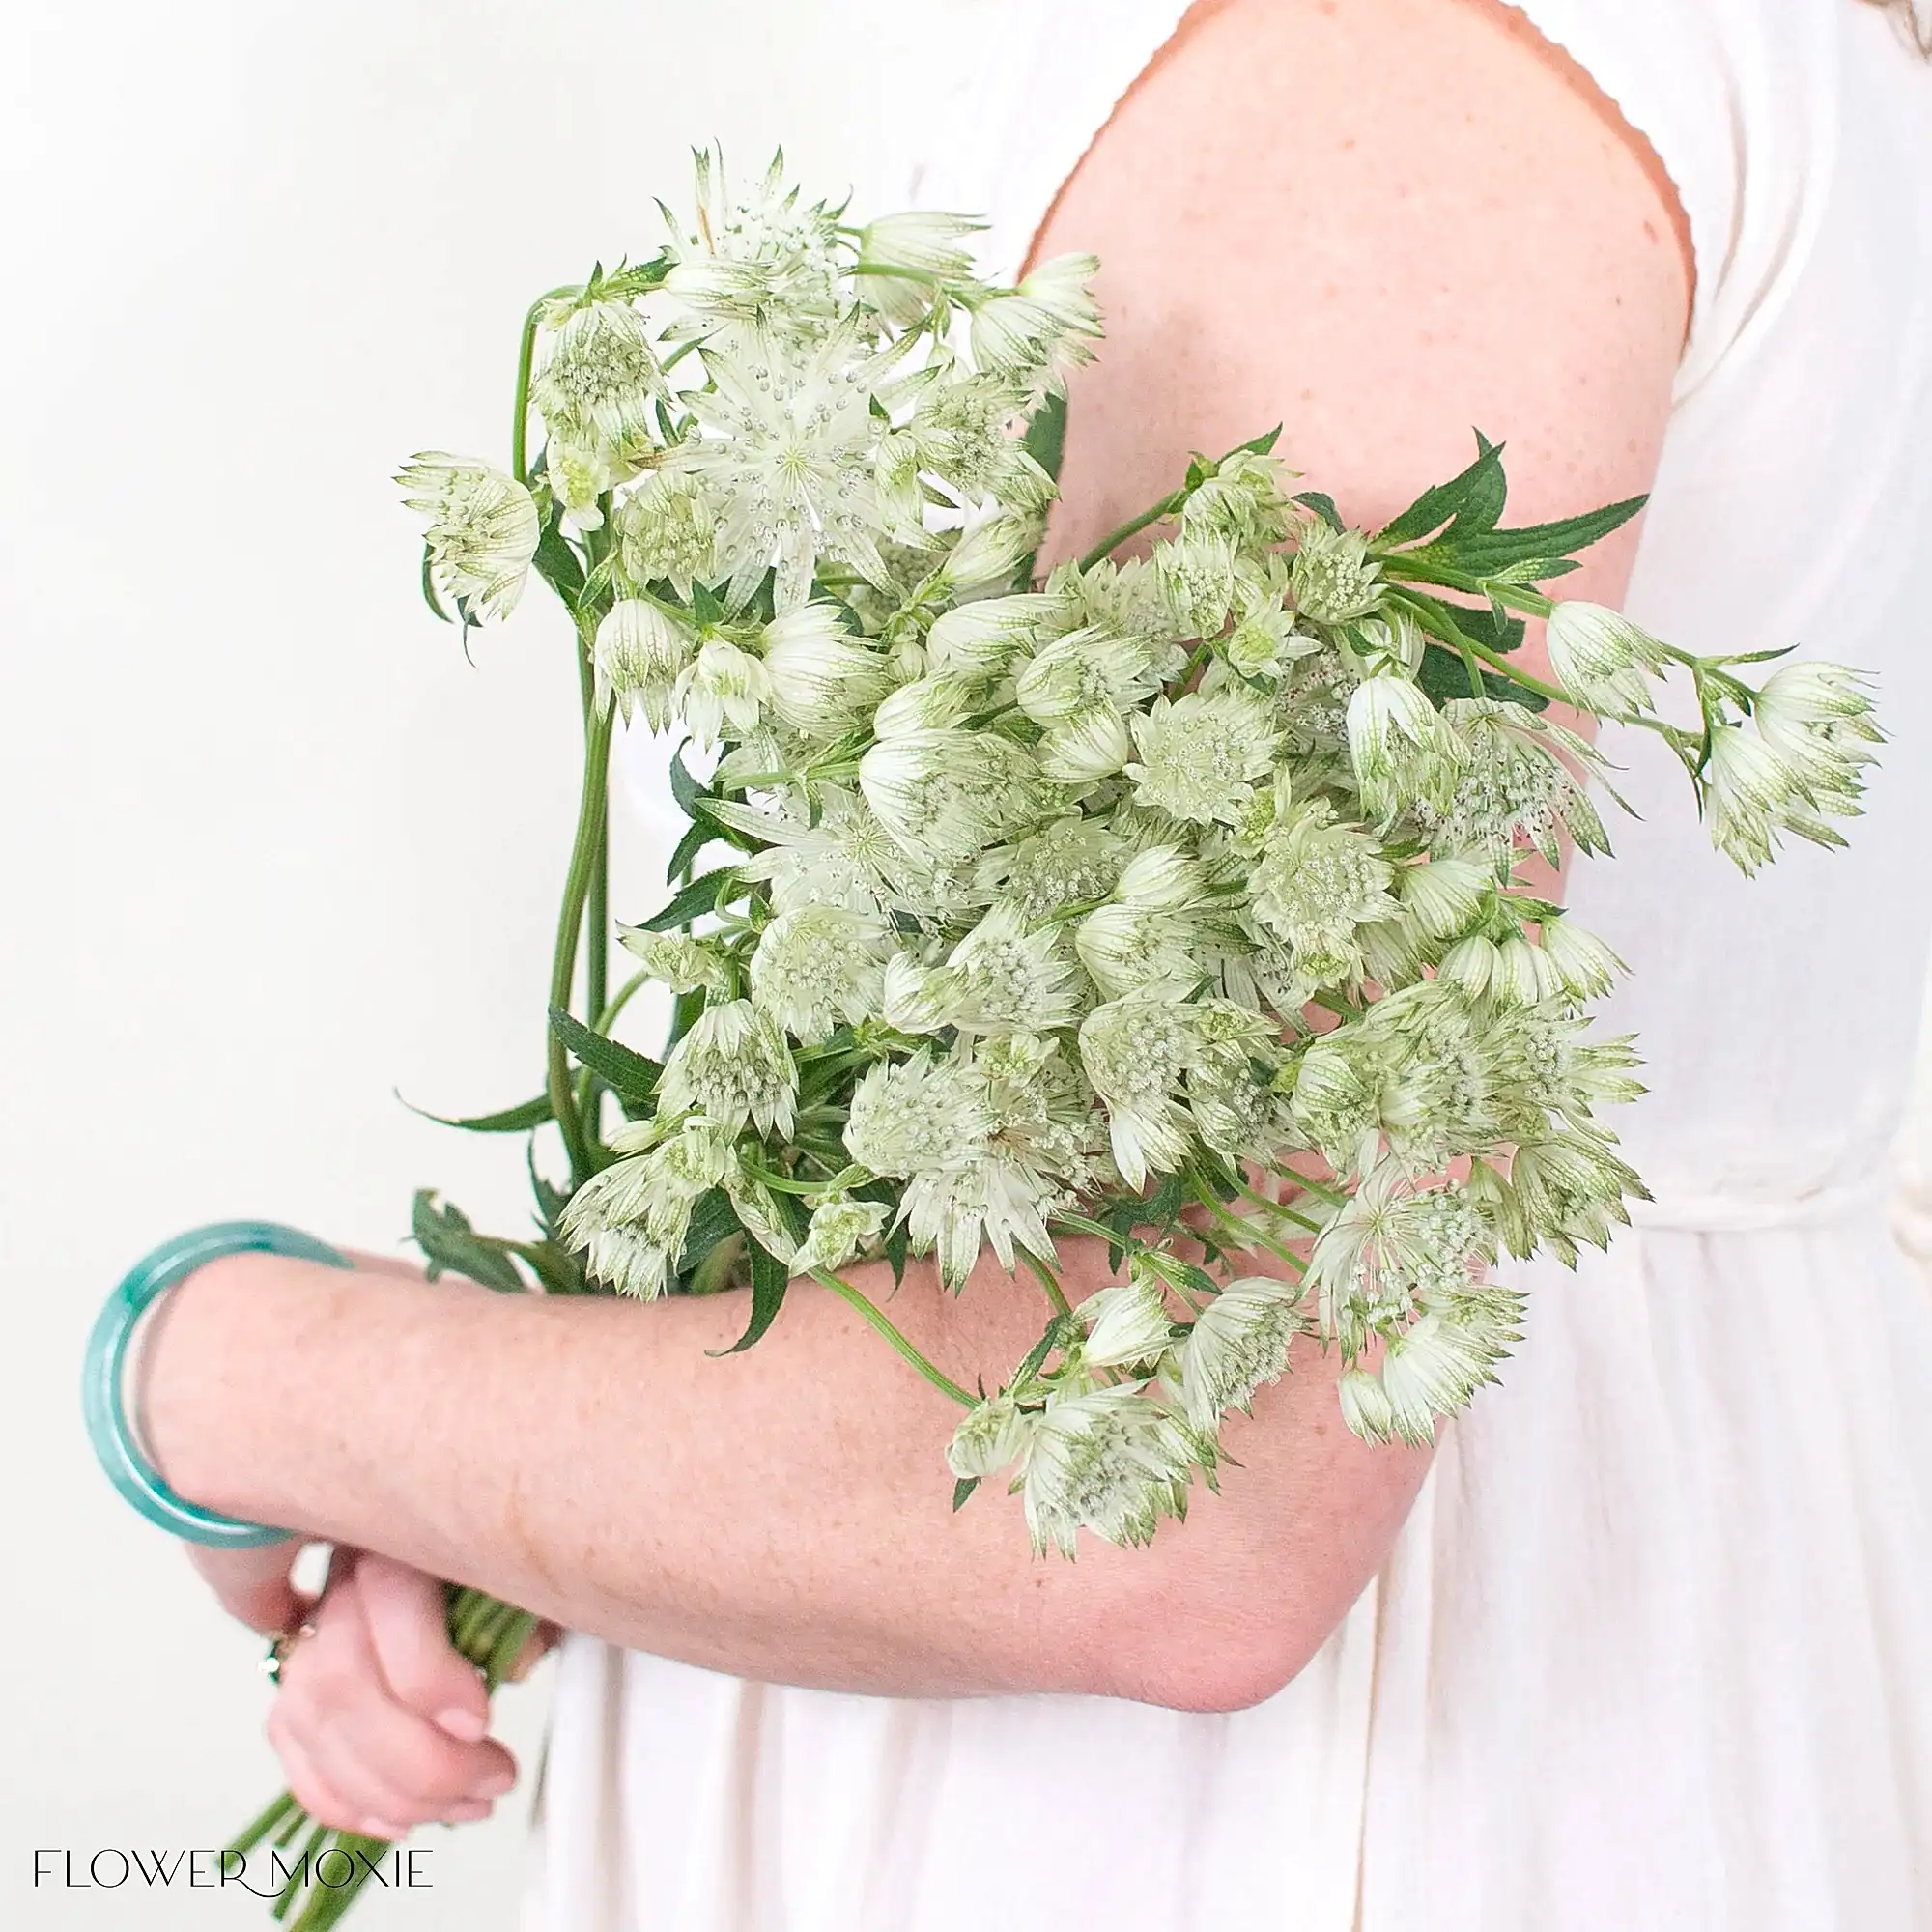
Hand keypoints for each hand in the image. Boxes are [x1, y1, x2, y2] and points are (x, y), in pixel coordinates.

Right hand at [262, 1549, 528, 1838]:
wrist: (459, 1572)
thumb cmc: (500, 1574)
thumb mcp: (529, 1580)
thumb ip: (526, 1616)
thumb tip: (514, 1666)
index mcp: (401, 1537)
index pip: (389, 1599)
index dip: (428, 1676)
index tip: (481, 1724)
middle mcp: (343, 1583)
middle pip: (342, 1684)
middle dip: (418, 1760)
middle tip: (491, 1782)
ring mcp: (310, 1640)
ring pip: (313, 1729)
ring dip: (390, 1794)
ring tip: (464, 1805)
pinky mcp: (295, 1692)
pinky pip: (297, 1756)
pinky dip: (347, 1803)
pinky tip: (403, 1819)